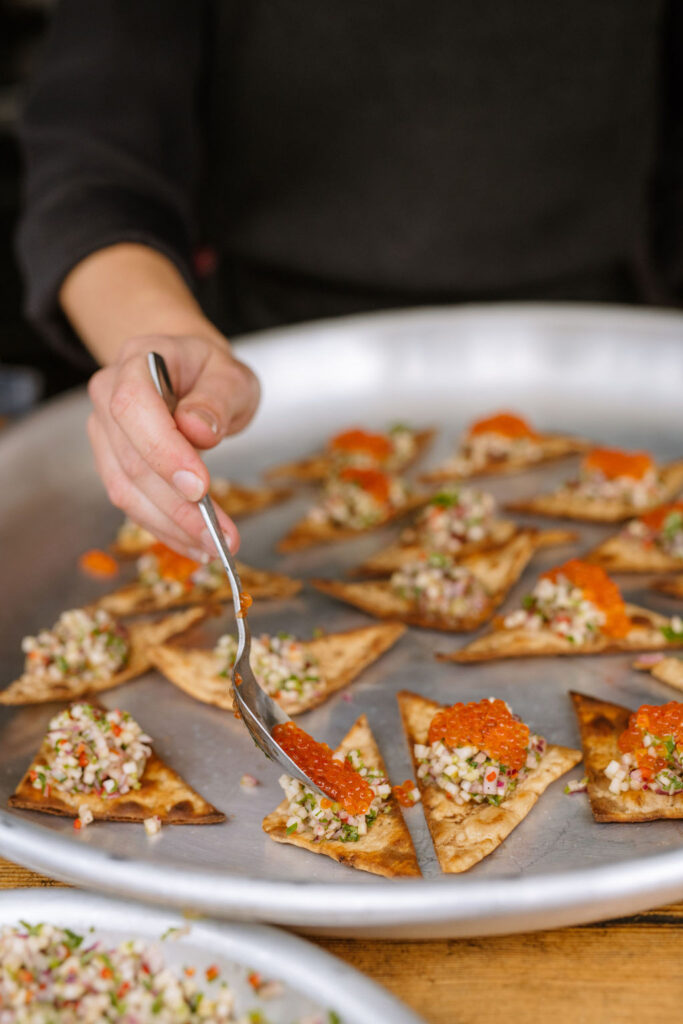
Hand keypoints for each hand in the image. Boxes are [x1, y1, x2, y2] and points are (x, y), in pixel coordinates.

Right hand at [87, 332, 259, 558]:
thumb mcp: (230, 375)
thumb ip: (217, 398)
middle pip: (131, 458)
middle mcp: (108, 396)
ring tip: (214, 547)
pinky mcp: (111, 463)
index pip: (134, 407)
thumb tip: (197, 429)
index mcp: (137, 361)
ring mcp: (105, 432)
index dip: (163, 451)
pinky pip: (132, 502)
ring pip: (126, 489)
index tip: (200, 487)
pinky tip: (196, 544)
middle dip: (177, 505)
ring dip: (170, 526)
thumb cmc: (209, 373)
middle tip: (220, 535)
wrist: (188, 374)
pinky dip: (164, 528)